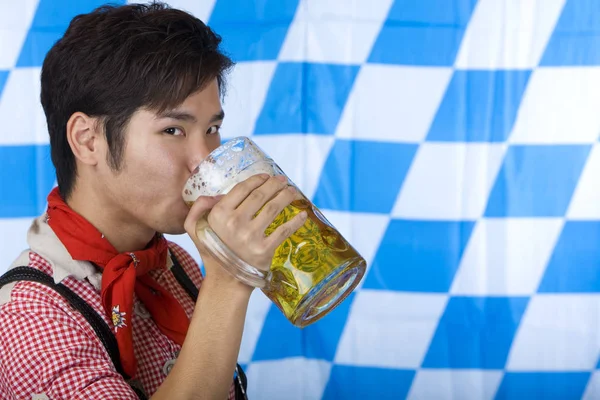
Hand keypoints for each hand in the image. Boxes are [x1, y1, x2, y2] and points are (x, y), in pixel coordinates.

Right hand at [184, 174, 306, 282]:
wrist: (225, 280)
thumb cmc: (213, 251)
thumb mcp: (195, 228)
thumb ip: (198, 208)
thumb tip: (213, 195)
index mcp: (219, 215)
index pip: (242, 189)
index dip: (257, 180)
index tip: (266, 176)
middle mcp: (234, 223)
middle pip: (260, 196)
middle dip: (275, 184)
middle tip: (283, 180)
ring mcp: (250, 237)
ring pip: (273, 208)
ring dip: (286, 196)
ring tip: (293, 191)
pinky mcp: (264, 250)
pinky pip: (283, 231)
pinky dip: (295, 221)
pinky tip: (302, 215)